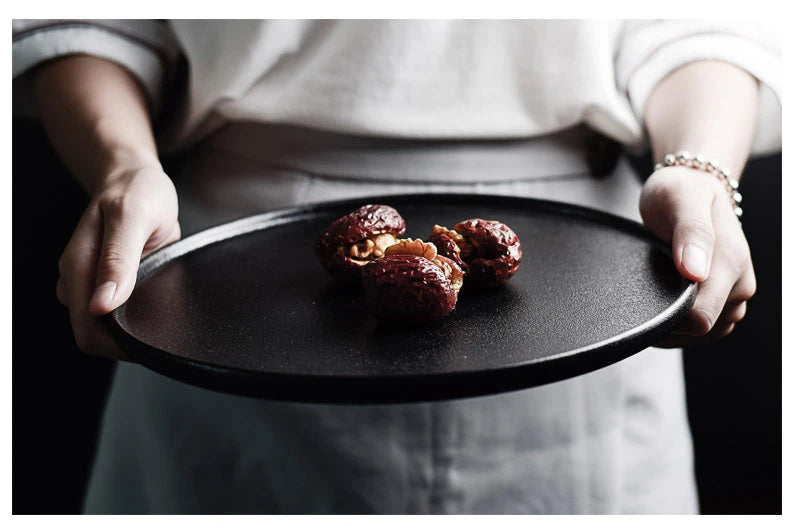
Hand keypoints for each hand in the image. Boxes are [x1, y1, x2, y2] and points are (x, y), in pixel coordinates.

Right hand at [56, 165, 180, 358]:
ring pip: (105, 327)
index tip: (148, 339)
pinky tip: (154, 299)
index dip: (116, 345)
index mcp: (76, 265)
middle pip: (93, 335)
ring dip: (132, 327)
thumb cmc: (137, 191)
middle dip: (125, 339)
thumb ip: (119, 259)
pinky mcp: (107, 283)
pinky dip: (137, 314)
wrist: (136, 178)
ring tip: (158, 303)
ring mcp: (91, 283)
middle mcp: (78, 279)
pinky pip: (119, 313)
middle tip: (160, 321)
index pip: (86, 330)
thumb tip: (101, 305)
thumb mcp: (133, 216)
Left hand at [639, 166, 755, 346]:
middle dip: (671, 322)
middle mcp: (740, 283)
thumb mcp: (680, 200)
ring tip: (654, 297)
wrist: (693, 187)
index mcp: (731, 261)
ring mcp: (734, 294)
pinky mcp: (725, 300)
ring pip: (705, 334)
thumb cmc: (681, 191)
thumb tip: (695, 271)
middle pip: (702, 331)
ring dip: (676, 327)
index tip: (647, 299)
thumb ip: (691, 233)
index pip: (701, 318)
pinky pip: (705, 330)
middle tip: (646, 292)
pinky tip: (663, 307)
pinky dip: (682, 326)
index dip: (670, 318)